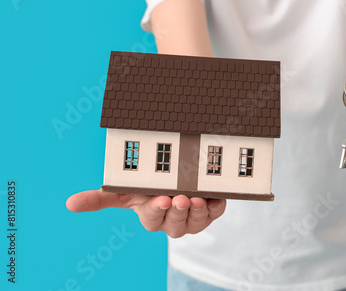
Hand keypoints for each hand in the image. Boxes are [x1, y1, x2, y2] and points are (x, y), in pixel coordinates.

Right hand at [66, 191, 225, 237]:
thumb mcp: (126, 190)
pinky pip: (216, 212)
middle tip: (181, 198)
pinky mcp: (212, 210)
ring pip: (196, 221)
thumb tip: (69, 204)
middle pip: (176, 224)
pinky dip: (217, 205)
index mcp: (152, 217)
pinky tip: (214, 197)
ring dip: (197, 211)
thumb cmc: (149, 188)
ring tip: (196, 198)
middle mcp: (172, 222)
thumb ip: (101, 198)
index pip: (152, 218)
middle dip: (178, 212)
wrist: (179, 179)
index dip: (157, 211)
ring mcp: (193, 218)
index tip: (161, 199)